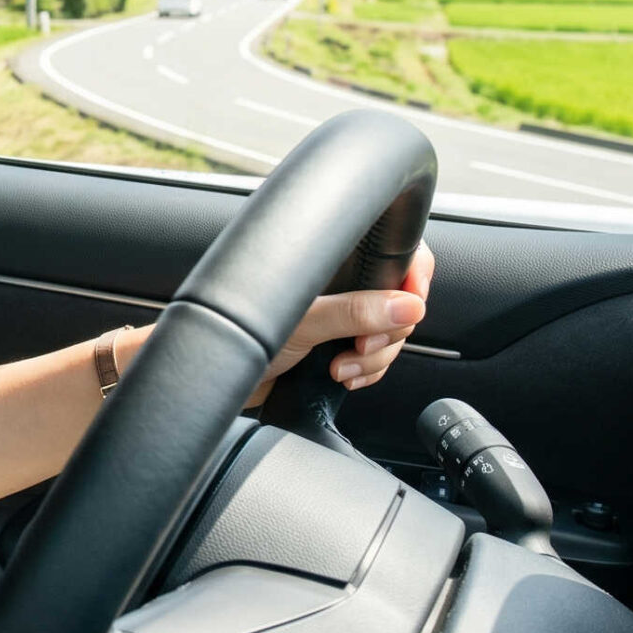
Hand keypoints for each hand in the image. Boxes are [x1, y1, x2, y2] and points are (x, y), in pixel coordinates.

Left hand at [250, 242, 435, 405]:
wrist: (219, 381)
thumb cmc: (240, 336)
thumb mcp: (300, 322)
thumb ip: (353, 312)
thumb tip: (408, 306)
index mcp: (333, 260)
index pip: (396, 251)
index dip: (413, 275)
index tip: (411, 303)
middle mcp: (341, 284)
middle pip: (402, 300)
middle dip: (390, 331)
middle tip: (360, 345)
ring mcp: (342, 316)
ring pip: (392, 334)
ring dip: (374, 358)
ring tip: (339, 367)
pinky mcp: (339, 345)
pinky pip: (376, 359)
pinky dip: (366, 372)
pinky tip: (341, 377)